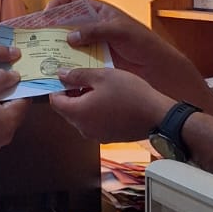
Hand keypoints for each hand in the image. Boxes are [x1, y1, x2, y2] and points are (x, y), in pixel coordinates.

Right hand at [47, 0, 206, 100]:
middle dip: (48, 29)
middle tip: (34, 39)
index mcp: (97, 11)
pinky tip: (56, 72)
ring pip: (66, 44)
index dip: (55, 4)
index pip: (70, 1)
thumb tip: (69, 37)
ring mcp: (91, 45)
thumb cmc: (143, 43)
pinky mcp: (93, 62)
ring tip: (40, 58)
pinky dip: (65, 65)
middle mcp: (91, 27)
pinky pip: (74, 61)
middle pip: (63, 23)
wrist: (157, 69)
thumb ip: (96, 30)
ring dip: (54, 50)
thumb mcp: (120, 31)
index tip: (44, 16)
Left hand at [49, 65, 171, 142]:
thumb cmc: (130, 94)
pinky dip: (95, 110)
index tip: (64, 75)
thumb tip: (60, 75)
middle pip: (67, 110)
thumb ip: (78, 75)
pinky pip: (94, 122)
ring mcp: (96, 135)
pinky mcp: (108, 136)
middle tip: (82, 77)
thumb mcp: (102, 76)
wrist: (157, 116)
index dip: (57, 87)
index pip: (55, 101)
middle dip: (71, 93)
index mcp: (78, 113)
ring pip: (81, 116)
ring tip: (98, 85)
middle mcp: (83, 128)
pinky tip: (108, 98)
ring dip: (84, 101)